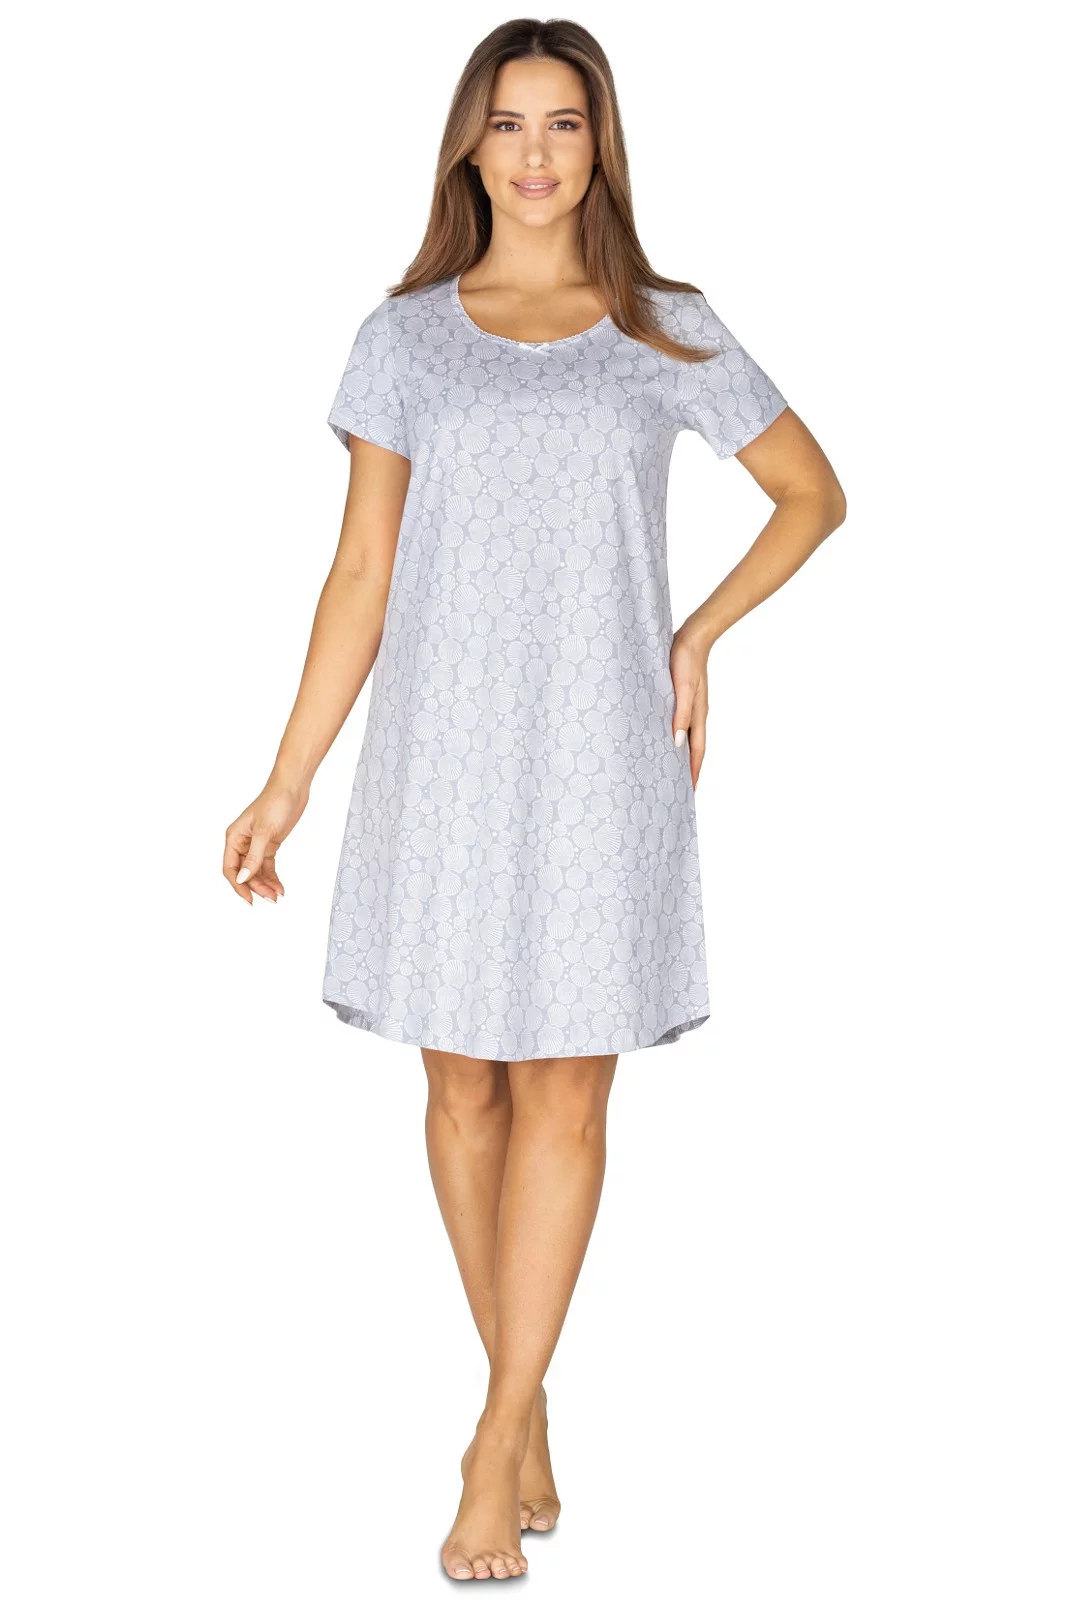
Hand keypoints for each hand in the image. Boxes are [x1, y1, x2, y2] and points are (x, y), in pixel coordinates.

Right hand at [223, 780, 308, 904]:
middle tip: (269, 898)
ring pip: (256, 871)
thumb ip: (253, 857)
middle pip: (244, 872)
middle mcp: (242, 842)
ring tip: (276, 895)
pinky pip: (267, 866)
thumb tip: (243, 878)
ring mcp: (256, 844)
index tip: (249, 898)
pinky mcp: (269, 844)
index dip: (238, 885)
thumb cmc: (275, 801)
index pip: (230, 868)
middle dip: (256, 887)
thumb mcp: (264, 832)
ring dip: (265, 884)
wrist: (293, 788)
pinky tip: (279, 886)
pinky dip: (272, 877)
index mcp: (234, 837)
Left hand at [669, 622, 711, 791]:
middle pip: (692, 749)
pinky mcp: (680, 698)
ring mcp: (689, 707)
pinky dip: (673, 736)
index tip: (689, 793)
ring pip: (685, 737)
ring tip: (669, 770)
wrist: (692, 636)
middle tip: (678, 789)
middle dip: (687, 770)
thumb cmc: (687, 660)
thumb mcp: (684, 688)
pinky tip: (663, 739)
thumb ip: (681, 714)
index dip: (693, 773)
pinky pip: (678, 724)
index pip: (697, 752)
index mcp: (698, 716)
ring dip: (679, 755)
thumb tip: (676, 743)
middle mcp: (695, 715)